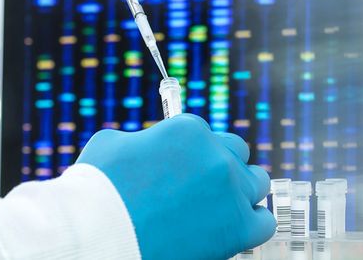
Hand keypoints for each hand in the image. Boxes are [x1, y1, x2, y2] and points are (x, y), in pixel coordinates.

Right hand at [77, 114, 275, 259]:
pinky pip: (264, 222)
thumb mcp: (114, 145)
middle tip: (200, 186)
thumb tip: (150, 148)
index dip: (191, 152)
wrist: (101, 234)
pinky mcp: (238, 228)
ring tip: (217, 207)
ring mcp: (231, 191)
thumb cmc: (98, 190)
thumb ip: (143, 141)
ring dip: (240, 191)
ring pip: (256, 182)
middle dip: (219, 166)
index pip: (204, 134)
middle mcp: (216, 155)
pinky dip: (251, 223)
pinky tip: (232, 227)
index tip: (182, 168)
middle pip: (236, 152)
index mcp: (189, 129)